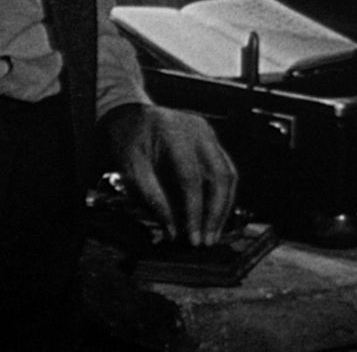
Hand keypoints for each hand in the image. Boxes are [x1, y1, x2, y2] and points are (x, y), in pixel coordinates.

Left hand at [100, 102, 237, 245]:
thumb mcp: (131, 169)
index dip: (194, 212)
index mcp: (174, 133)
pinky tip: (214, 215)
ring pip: (228, 174)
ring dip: (223, 207)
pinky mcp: (211, 140)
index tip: (192, 238)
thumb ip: (153, 199)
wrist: (128, 115)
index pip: (191, 178)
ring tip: (212, 233)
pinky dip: (222, 194)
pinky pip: (225, 169)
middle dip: (215, 213)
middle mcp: (198, 130)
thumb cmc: (127, 141)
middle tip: (207, 240)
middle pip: (219, 176)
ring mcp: (208, 133)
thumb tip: (173, 232)